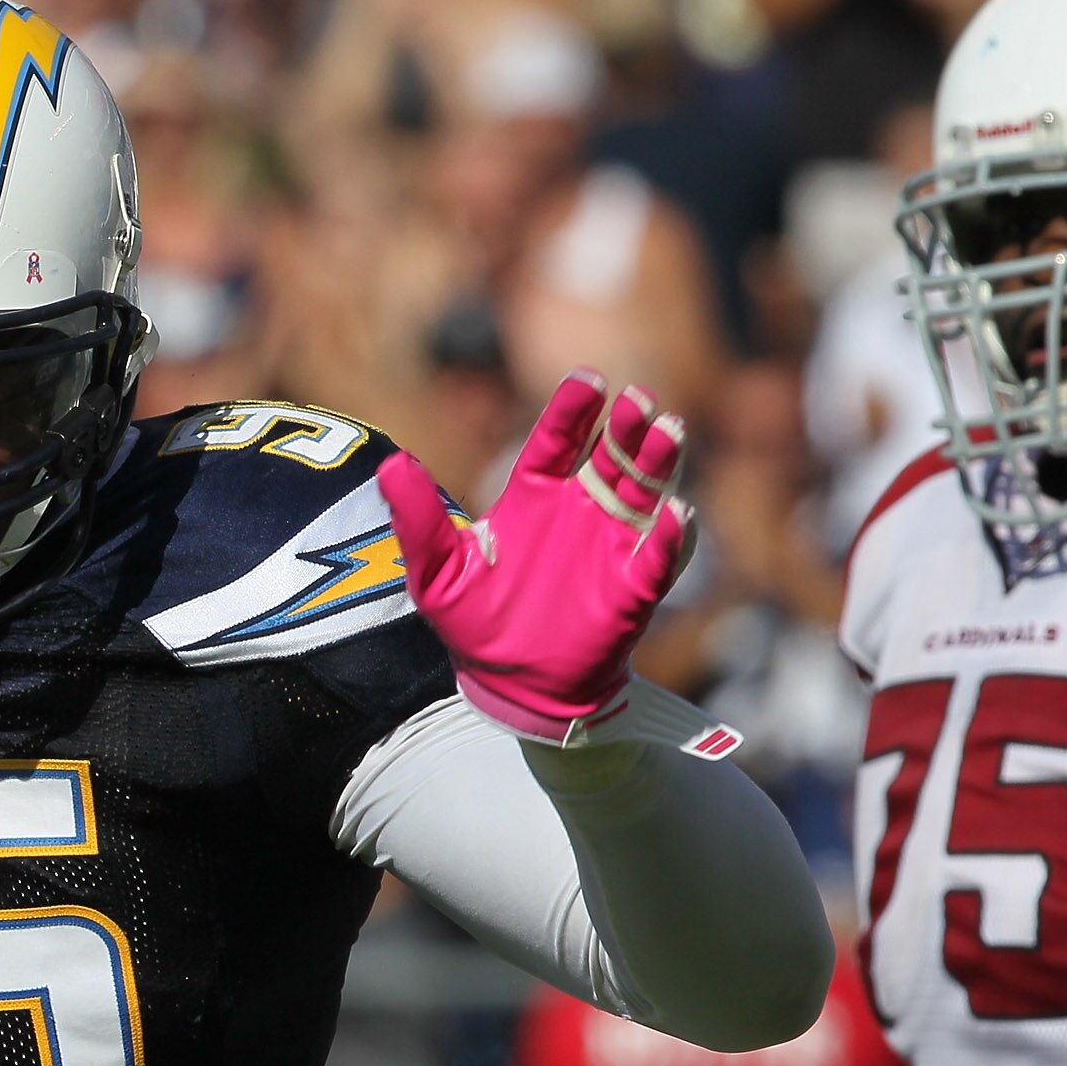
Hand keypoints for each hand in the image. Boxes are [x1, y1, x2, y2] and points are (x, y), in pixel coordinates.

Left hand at [379, 371, 693, 741]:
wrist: (509, 684)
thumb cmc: (473, 621)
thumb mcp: (435, 572)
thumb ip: (418, 518)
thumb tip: (391, 463)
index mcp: (532, 498)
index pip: (556, 441)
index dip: (573, 411)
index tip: (589, 381)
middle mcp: (579, 511)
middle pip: (610, 457)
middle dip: (626, 428)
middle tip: (639, 398)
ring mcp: (611, 545)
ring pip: (643, 492)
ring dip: (657, 463)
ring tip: (668, 430)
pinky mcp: (632, 587)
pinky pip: (657, 557)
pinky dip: (668, 537)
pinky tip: (675, 514)